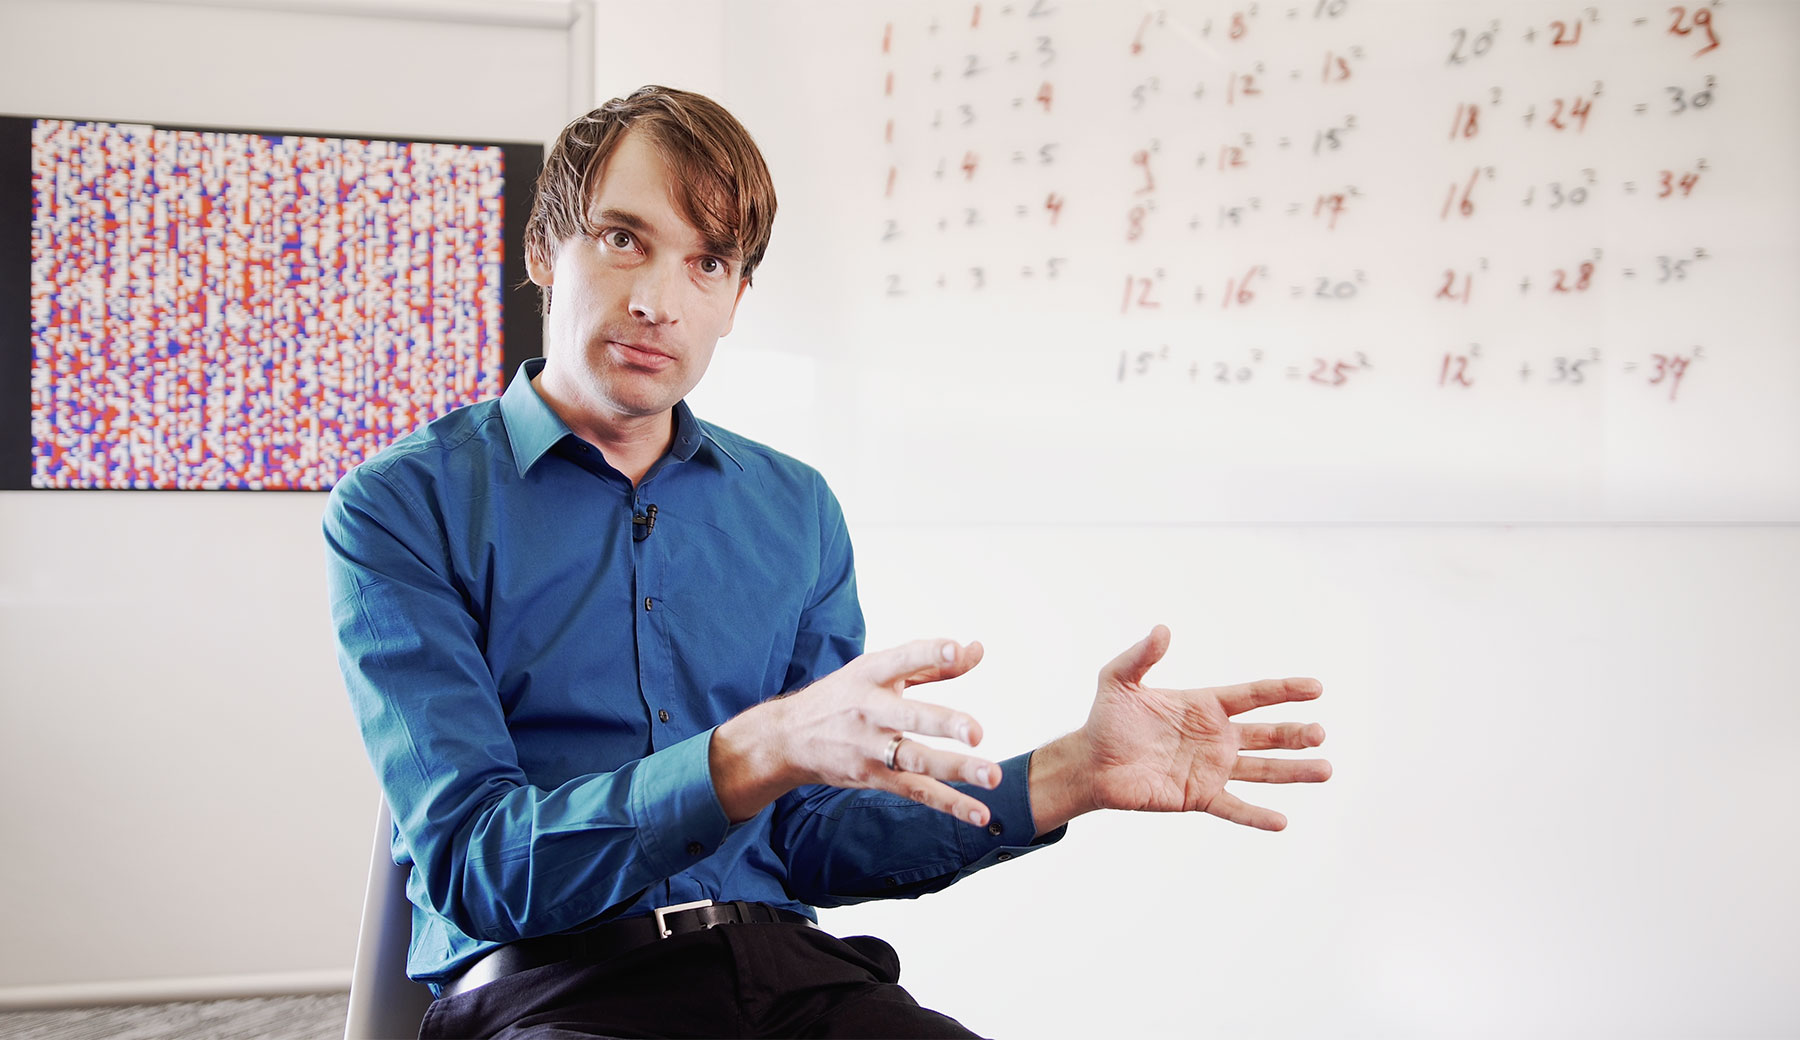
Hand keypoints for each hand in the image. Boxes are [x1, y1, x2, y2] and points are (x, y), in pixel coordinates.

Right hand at [711, 639, 1001, 825]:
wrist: (788, 737)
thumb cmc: (844, 697)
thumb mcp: (878, 671)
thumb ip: (931, 663)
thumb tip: (977, 649)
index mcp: (871, 674)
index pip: (904, 659)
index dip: (930, 653)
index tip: (957, 650)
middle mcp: (870, 710)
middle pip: (910, 716)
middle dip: (943, 723)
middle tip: (976, 732)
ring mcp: (870, 747)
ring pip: (915, 759)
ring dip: (954, 770)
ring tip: (991, 775)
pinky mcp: (872, 777)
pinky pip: (915, 790)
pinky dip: (949, 803)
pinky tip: (979, 813)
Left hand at [1034, 626, 1329, 832]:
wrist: (1091, 764)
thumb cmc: (1106, 719)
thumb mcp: (1119, 680)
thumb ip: (1141, 656)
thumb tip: (1163, 629)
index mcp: (1205, 706)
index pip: (1253, 695)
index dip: (1284, 691)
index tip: (1316, 688)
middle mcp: (1216, 737)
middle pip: (1267, 734)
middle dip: (1295, 734)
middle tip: (1319, 733)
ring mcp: (1211, 768)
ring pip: (1262, 770)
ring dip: (1293, 771)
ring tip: (1325, 770)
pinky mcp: (1199, 797)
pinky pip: (1234, 807)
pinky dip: (1257, 816)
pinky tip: (1282, 821)